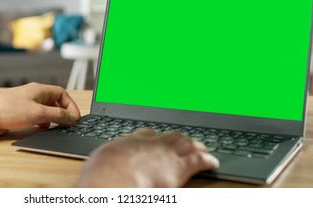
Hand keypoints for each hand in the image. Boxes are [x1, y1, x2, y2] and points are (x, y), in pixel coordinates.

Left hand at [0, 83, 80, 137]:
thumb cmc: (6, 109)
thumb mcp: (38, 113)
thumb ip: (56, 115)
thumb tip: (71, 117)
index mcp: (39, 90)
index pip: (62, 94)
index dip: (71, 105)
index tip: (75, 117)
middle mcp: (33, 96)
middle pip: (54, 101)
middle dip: (63, 112)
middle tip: (69, 123)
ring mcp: (25, 105)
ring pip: (45, 110)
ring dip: (53, 118)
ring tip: (57, 126)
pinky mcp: (18, 115)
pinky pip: (35, 117)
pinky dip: (42, 123)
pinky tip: (42, 128)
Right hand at [77, 129, 219, 186]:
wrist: (112, 180)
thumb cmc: (100, 174)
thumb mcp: (99, 161)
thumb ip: (107, 160)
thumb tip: (102, 167)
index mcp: (130, 142)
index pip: (147, 133)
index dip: (155, 136)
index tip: (157, 137)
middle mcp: (150, 144)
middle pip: (170, 135)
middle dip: (180, 138)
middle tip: (187, 140)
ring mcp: (166, 153)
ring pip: (187, 144)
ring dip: (197, 145)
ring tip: (203, 148)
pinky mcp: (179, 168)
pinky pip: (199, 160)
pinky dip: (208, 160)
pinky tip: (213, 162)